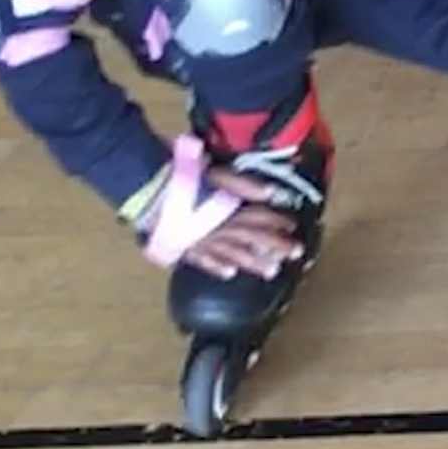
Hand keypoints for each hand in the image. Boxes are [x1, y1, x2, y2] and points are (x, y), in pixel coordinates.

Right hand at [176, 165, 301, 278]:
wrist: (152, 190)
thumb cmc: (186, 177)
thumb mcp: (220, 173)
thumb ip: (246, 185)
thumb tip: (272, 193)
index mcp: (230, 209)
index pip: (259, 218)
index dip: (277, 221)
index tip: (292, 225)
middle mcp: (221, 229)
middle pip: (253, 239)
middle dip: (276, 247)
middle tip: (295, 254)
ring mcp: (203, 241)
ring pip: (234, 255)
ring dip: (254, 262)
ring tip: (272, 271)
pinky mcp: (186, 247)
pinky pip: (204, 261)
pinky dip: (217, 268)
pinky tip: (230, 274)